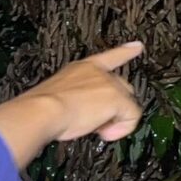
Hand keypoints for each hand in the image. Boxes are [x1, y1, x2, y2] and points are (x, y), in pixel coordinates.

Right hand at [0, 43, 145, 170]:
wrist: (43, 110)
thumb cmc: (42, 108)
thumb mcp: (57, 97)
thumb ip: (72, 101)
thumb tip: (80, 116)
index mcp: (82, 68)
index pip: (108, 57)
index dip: (124, 52)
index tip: (138, 46)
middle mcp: (98, 73)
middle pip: (122, 87)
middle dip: (116, 106)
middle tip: (96, 124)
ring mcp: (110, 84)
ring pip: (127, 105)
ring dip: (115, 120)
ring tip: (97, 130)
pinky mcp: (118, 99)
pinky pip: (131, 118)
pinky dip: (121, 129)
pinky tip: (104, 134)